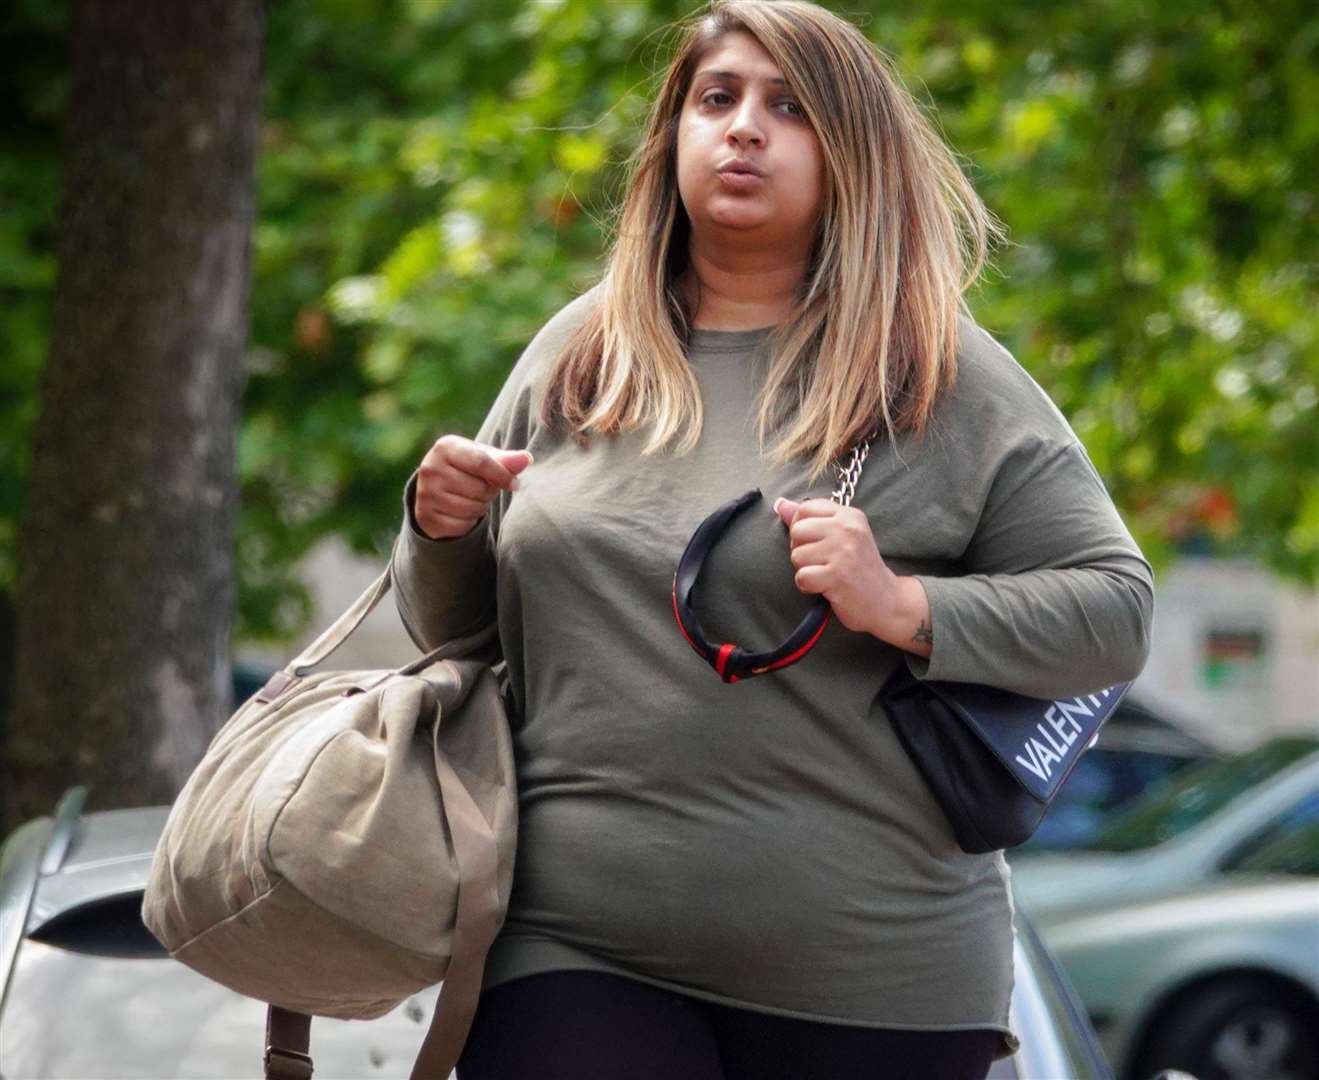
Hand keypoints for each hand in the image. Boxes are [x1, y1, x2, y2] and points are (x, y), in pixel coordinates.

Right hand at [414, 435, 532, 539]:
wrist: (436, 488)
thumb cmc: (468, 467)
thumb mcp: (485, 458)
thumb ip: (506, 459)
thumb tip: (526, 458)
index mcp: (445, 447)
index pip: (481, 462)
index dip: (503, 476)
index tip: (515, 485)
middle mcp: (430, 469)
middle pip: (479, 488)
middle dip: (489, 492)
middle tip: (482, 487)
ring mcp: (425, 495)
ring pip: (472, 508)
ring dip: (480, 507)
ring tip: (472, 497)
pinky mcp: (426, 518)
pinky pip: (462, 525)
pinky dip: (469, 522)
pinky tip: (461, 511)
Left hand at [774, 496, 933, 653]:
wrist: (887, 600)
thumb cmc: (859, 567)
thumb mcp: (842, 536)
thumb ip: (811, 520)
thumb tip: (780, 505)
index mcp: (849, 515)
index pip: (806, 508)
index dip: (801, 527)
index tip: (816, 542)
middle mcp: (848, 529)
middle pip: (797, 530)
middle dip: (801, 549)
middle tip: (821, 561)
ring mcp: (843, 552)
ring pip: (796, 556)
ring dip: (805, 570)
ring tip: (825, 574)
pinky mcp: (837, 576)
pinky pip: (802, 577)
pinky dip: (808, 587)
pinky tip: (825, 587)